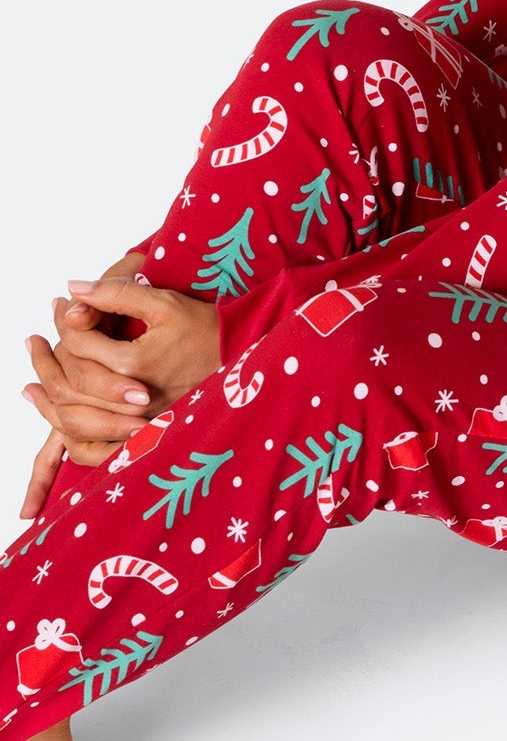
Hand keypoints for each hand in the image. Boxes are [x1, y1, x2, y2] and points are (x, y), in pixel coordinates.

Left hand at [19, 273, 222, 522]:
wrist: (242, 356)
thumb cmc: (207, 328)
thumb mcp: (164, 303)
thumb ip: (116, 294)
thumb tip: (73, 289)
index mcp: (132, 364)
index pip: (78, 344)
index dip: (65, 323)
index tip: (61, 308)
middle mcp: (130, 399)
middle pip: (67, 383)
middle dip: (44, 360)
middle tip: (33, 341)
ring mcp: (135, 421)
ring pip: (72, 418)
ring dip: (46, 401)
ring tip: (31, 384)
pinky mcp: (141, 436)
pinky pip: (93, 451)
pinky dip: (69, 439)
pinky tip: (58, 420)